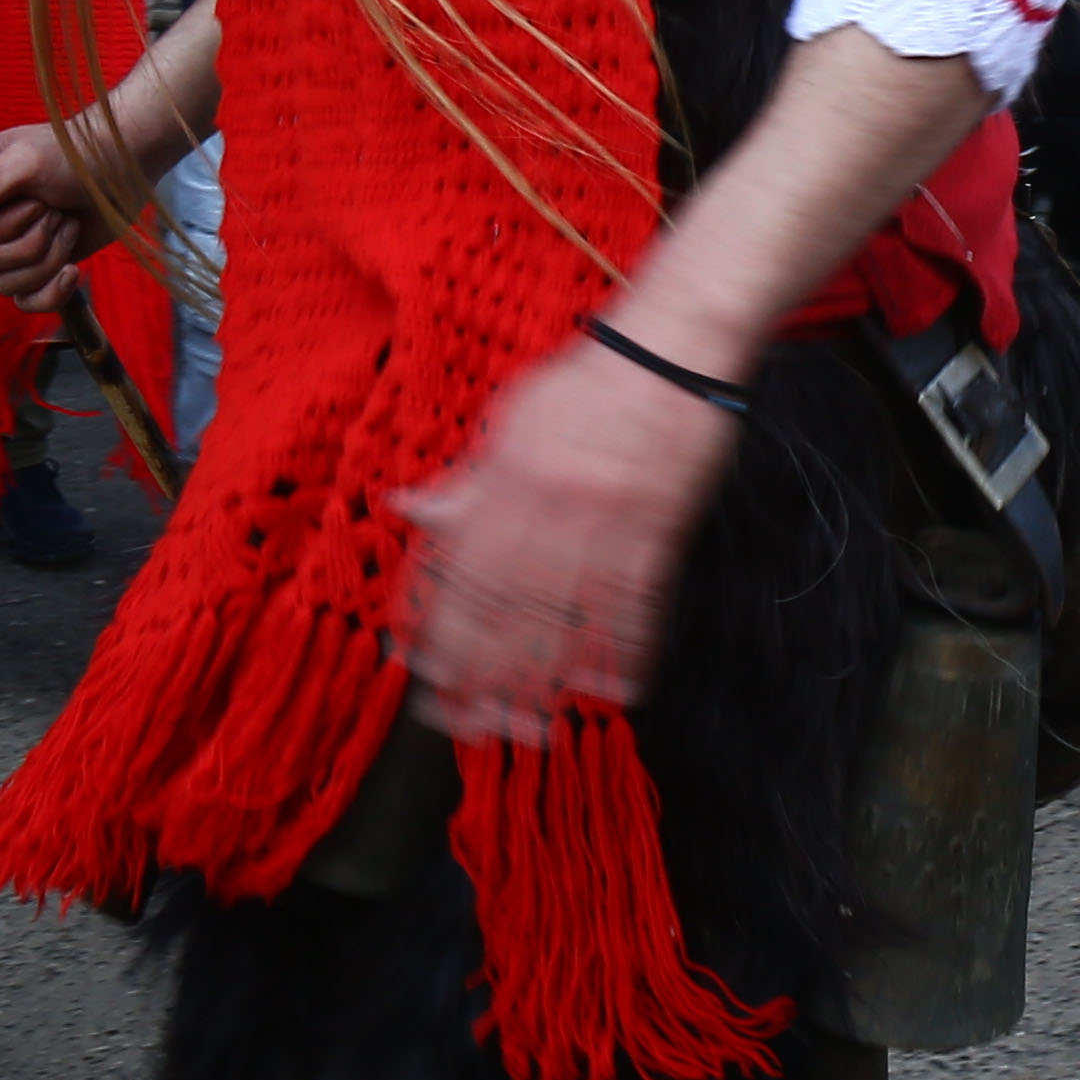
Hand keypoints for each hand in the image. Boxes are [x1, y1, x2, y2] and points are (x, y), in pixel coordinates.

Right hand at [0, 114, 111, 314]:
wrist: (124, 170)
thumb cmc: (76, 155)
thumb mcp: (27, 163)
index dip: (1, 225)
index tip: (34, 198)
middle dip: (31, 239)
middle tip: (55, 207)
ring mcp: (8, 246)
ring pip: (5, 284)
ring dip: (48, 256)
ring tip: (66, 222)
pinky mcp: (37, 268)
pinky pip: (26, 302)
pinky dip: (52, 291)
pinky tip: (72, 270)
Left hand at [399, 329, 738, 741]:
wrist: (673, 351)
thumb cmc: (588, 382)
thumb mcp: (510, 418)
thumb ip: (464, 477)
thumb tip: (406, 508)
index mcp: (508, 479)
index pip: (461, 568)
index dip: (439, 627)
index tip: (424, 669)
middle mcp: (552, 508)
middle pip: (507, 607)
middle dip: (481, 672)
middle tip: (462, 720)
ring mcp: (609, 524)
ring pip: (568, 618)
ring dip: (545, 679)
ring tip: (526, 728)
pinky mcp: (659, 534)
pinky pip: (636, 604)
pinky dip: (625, 651)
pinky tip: (613, 689)